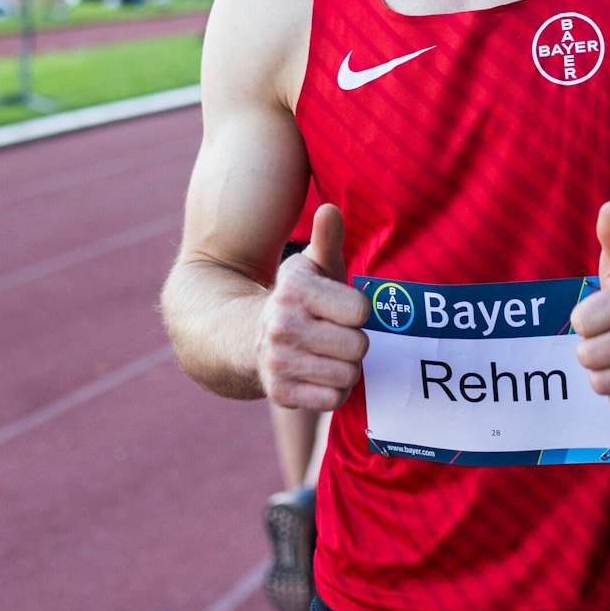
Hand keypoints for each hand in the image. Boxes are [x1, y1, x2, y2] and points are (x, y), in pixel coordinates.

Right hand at [257, 205, 368, 411]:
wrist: (247, 338)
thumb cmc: (300, 300)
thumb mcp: (312, 267)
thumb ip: (327, 240)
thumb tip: (330, 210)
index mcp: (294, 288)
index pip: (361, 310)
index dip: (359, 311)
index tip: (343, 308)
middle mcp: (281, 324)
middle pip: (358, 346)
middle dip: (355, 343)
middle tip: (337, 335)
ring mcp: (278, 360)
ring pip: (348, 376)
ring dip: (347, 369)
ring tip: (329, 355)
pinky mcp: (279, 393)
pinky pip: (333, 400)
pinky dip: (333, 392)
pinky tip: (319, 376)